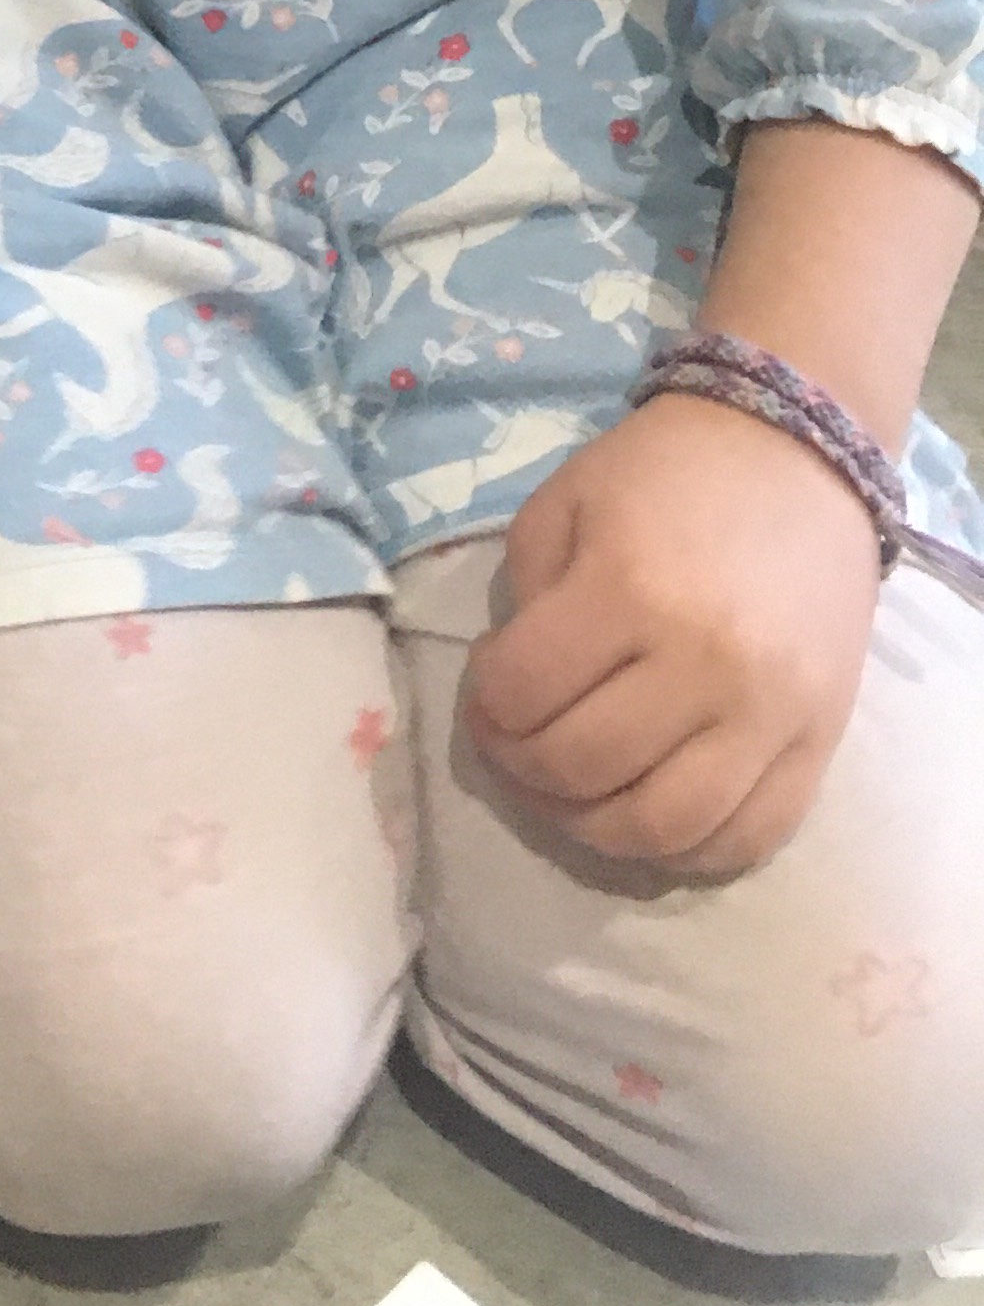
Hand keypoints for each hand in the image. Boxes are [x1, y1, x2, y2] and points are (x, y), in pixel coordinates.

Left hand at [456, 393, 881, 875]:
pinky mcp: (822, 744)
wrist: (793, 455)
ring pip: (662, 827)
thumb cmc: (662, 474)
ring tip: (573, 791)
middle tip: (517, 744)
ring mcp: (771, 714)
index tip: (488, 688)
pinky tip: (648, 814)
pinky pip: (746, 840)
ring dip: (592, 828)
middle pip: (580, 769)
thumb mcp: (564, 505)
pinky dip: (684, 850)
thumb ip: (527, 600)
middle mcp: (705, 662)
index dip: (482, 706)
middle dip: (523, 769)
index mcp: (628, 589)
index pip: (520, 694)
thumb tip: (510, 693)